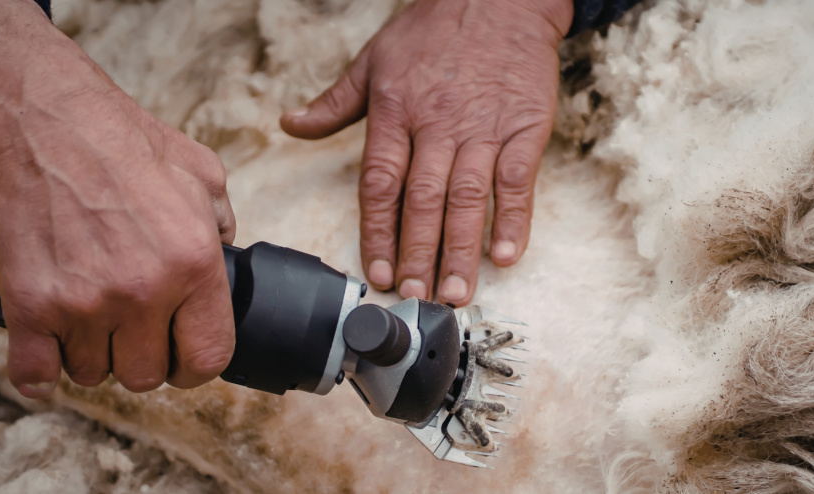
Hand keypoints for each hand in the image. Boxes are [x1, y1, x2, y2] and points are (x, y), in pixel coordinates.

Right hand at [0, 0, 235, 398]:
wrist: (45, 120)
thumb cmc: (124, 142)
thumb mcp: (203, 174)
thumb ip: (223, 224)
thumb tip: (225, 253)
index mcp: (194, 263)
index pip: (208, 357)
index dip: (196, 365)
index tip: (184, 358)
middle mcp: (143, 291)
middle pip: (147, 375)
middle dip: (144, 357)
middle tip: (135, 331)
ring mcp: (83, 301)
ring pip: (93, 374)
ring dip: (94, 355)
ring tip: (94, 320)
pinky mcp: (30, 303)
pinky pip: (36, 374)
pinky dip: (41, 371)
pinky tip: (51, 350)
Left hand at [281, 0, 572, 305]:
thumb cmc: (433, 29)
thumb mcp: (374, 59)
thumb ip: (334, 102)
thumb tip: (290, 124)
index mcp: (396, 111)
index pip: (381, 184)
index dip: (378, 233)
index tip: (378, 272)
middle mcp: (438, 124)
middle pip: (423, 200)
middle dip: (417, 254)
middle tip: (415, 296)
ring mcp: (483, 128)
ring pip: (467, 198)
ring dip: (460, 250)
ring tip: (454, 292)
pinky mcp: (523, 127)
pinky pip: (516, 180)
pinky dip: (514, 219)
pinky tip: (505, 255)